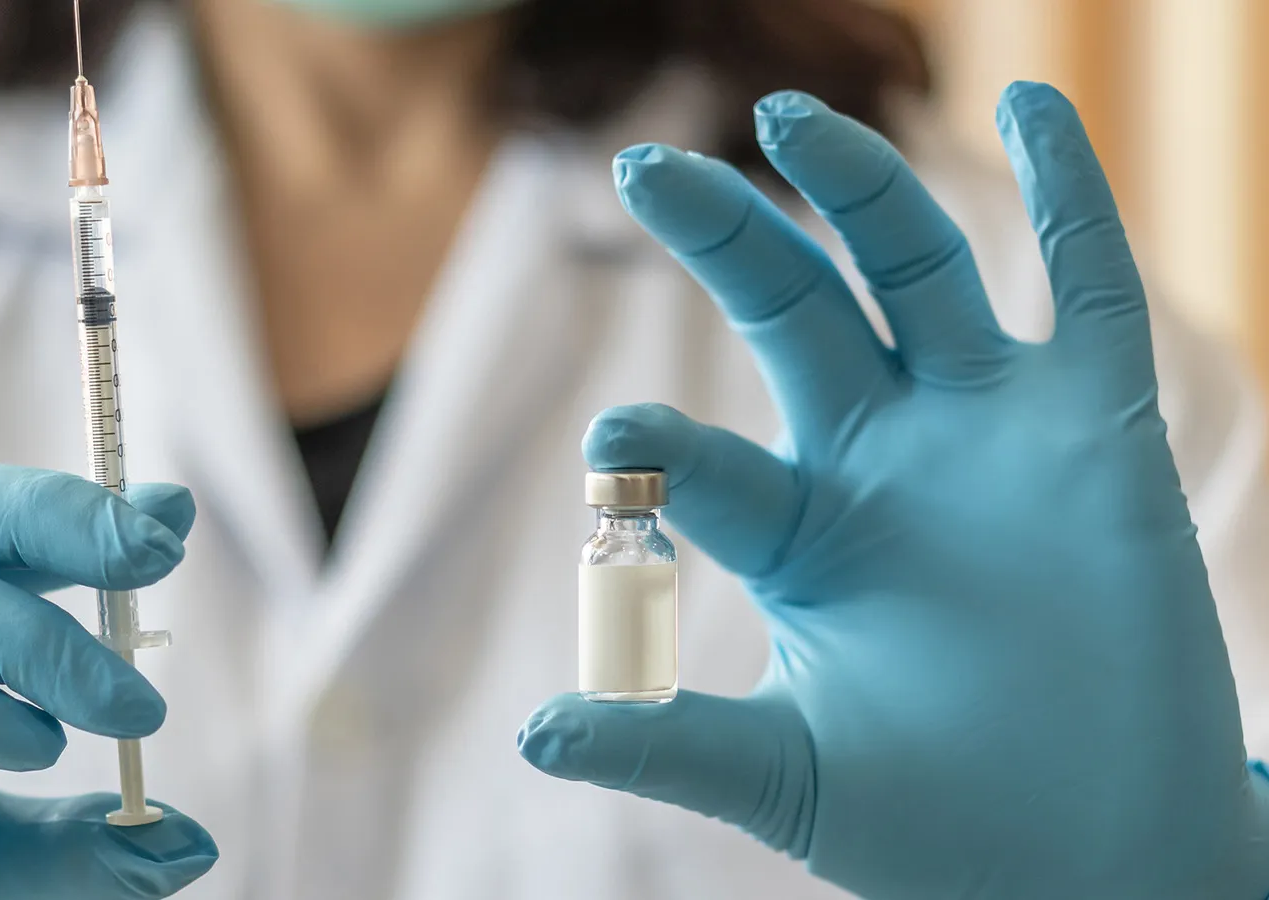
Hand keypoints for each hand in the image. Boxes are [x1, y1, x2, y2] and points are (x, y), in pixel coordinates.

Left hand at [518, 85, 1268, 898]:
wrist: (1092, 861)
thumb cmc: (934, 821)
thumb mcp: (786, 774)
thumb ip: (668, 740)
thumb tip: (532, 734)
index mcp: (795, 532)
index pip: (705, 462)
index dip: (658, 447)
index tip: (610, 444)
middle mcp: (879, 459)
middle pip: (790, 308)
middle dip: (722, 235)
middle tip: (643, 168)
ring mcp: (987, 433)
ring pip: (916, 269)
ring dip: (858, 186)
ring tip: (786, 114)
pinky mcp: (1099, 431)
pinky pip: (1091, 288)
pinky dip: (1072, 193)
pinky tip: (1029, 104)